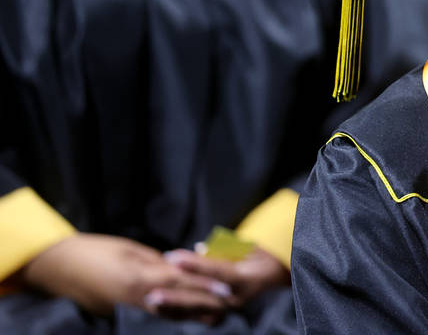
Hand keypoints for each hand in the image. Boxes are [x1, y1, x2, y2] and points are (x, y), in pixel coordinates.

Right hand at [17, 234, 229, 321]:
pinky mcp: (122, 313)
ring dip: (192, 314)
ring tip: (216, 313)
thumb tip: (177, 268)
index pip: (182, 283)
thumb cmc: (94, 250)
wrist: (58, 267)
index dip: (206, 286)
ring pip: (169, 315)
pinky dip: (173, 316)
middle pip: (180, 304)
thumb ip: (156, 262)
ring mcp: (129, 309)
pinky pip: (154, 316)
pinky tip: (187, 315)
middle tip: (230, 304)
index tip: (228, 289)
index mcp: (140, 278)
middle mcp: (137, 298)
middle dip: (205, 304)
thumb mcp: (130, 250)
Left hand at [162, 246, 288, 309]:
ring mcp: (230, 307)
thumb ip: (223, 250)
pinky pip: (198, 314)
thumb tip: (199, 248)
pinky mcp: (223, 312)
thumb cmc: (260, 254)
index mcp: (246, 278)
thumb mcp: (247, 247)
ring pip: (199, 308)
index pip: (216, 270)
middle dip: (177, 291)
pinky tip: (162, 309)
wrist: (274, 273)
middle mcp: (238, 296)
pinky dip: (180, 311)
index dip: (193, 263)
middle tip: (152, 288)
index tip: (172, 256)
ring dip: (174, 304)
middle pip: (204, 295)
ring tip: (152, 299)